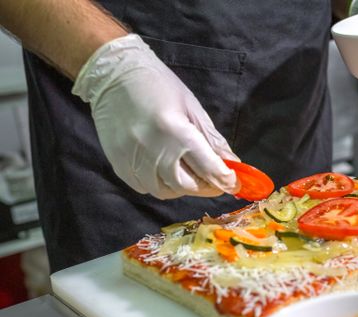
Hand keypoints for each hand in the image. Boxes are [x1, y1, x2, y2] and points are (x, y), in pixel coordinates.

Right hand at [72, 34, 238, 198]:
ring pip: (164, 191)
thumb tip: (231, 162)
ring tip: (187, 172)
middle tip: (212, 178)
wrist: (113, 75)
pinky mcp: (118, 165)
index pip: (208, 168)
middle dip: (204, 186)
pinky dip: (160, 184)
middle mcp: (152, 150)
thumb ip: (212, 139)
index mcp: (175, 131)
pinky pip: (144, 187)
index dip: (225, 180)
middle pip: (186, 186)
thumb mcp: (192, 107)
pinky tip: (164, 170)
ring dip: (181, 187)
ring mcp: (132, 160)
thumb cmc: (158, 86)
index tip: (234, 183)